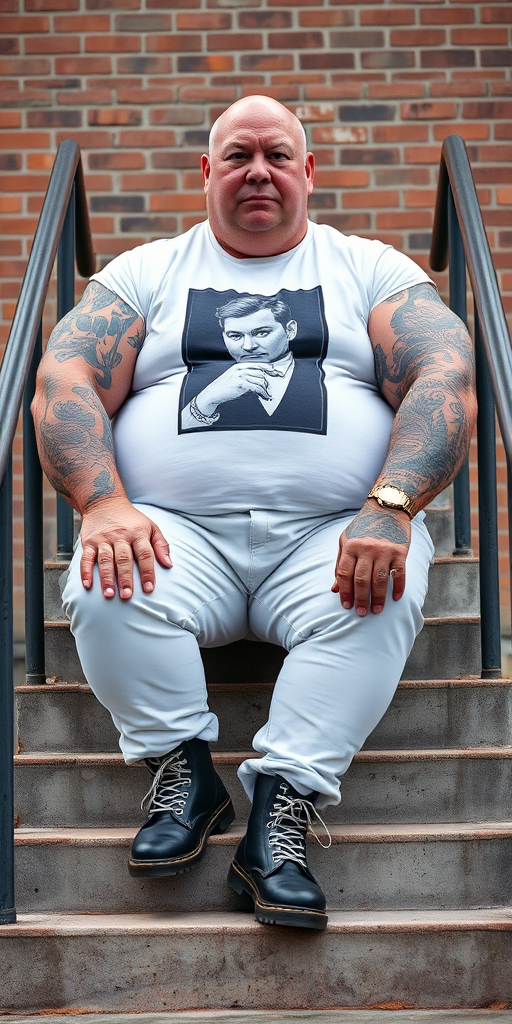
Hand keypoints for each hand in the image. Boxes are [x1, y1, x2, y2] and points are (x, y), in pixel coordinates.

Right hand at [80, 497, 172, 598]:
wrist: (105, 502)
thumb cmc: (131, 519)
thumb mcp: (151, 527)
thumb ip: (161, 546)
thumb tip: (169, 565)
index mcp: (138, 533)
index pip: (145, 554)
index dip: (147, 572)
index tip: (149, 589)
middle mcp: (120, 536)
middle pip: (124, 559)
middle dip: (125, 578)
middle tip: (127, 595)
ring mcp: (103, 538)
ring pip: (106, 559)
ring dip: (107, 578)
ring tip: (109, 594)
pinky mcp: (89, 541)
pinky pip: (87, 557)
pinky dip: (86, 571)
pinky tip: (87, 584)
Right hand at [194, 363, 279, 415]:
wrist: (213, 393)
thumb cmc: (225, 388)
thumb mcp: (236, 379)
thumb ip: (247, 378)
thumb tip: (261, 382)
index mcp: (240, 366)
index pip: (258, 364)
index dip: (269, 368)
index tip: (277, 372)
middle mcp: (241, 368)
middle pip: (261, 372)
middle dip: (268, 381)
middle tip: (271, 388)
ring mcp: (241, 375)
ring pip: (260, 380)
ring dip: (266, 388)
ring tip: (268, 394)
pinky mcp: (241, 383)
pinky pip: (257, 387)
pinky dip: (263, 393)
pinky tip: (265, 396)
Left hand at [332, 500, 410, 615]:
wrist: (387, 508)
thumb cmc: (363, 527)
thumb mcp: (346, 541)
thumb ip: (340, 564)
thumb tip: (334, 590)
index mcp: (350, 546)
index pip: (344, 574)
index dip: (344, 592)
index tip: (346, 605)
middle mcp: (366, 549)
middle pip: (361, 580)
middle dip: (360, 599)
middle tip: (361, 613)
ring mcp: (384, 550)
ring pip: (379, 580)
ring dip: (378, 598)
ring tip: (376, 610)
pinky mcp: (400, 551)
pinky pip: (399, 573)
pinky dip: (398, 587)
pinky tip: (395, 598)